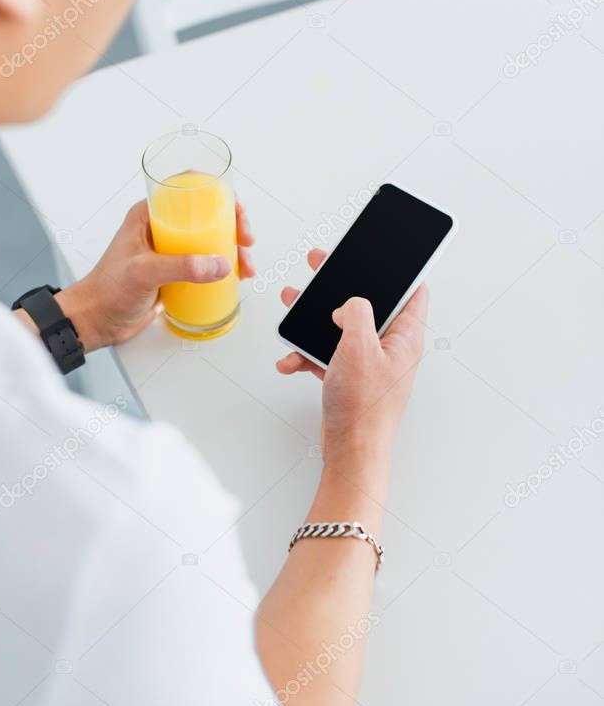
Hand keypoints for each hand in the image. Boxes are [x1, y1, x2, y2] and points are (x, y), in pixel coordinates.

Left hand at [56, 199, 254, 351]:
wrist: (96, 321)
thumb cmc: (106, 290)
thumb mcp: (144, 272)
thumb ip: (181, 267)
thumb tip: (218, 264)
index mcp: (149, 215)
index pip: (187, 189)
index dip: (216, 194)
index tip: (235, 210)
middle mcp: (161, 229)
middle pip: (207, 215)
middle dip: (233, 225)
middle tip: (245, 241)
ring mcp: (170, 251)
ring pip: (210, 240)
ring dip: (232, 250)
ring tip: (245, 268)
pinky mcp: (175, 272)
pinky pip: (205, 264)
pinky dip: (223, 268)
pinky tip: (233, 277)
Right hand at [276, 249, 427, 468]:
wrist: (350, 452)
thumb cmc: (364, 407)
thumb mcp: (360, 347)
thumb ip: (357, 313)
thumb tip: (350, 303)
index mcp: (404, 337)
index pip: (413, 292)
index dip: (400, 271)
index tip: (384, 253)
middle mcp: (390, 347)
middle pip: (368, 304)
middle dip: (341, 286)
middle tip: (322, 265)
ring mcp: (369, 363)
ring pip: (341, 328)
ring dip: (314, 319)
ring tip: (292, 303)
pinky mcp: (349, 377)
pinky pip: (326, 355)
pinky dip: (307, 354)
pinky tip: (291, 359)